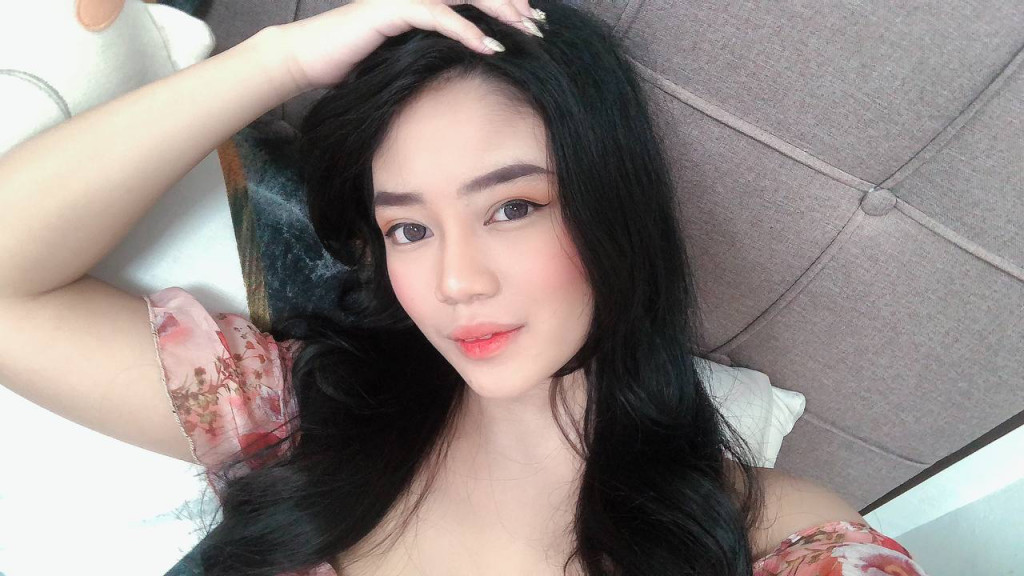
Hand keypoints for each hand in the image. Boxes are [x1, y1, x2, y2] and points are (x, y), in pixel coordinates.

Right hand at [272, 0, 542, 91]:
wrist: (308, 60)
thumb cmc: (351, 60)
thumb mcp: (402, 54)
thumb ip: (430, 49)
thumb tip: (464, 65)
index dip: (502, 2)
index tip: (531, 21)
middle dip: (510, 4)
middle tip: (538, 25)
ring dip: (498, 12)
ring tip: (525, 30)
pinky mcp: (392, 10)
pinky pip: (438, 16)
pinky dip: (466, 30)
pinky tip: (489, 46)